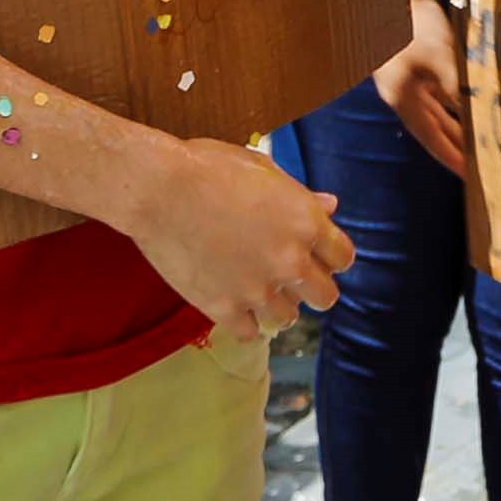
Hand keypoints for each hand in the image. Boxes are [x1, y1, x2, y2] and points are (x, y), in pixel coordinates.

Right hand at [126, 136, 353, 339]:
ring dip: (277, 305)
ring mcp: (257, 289)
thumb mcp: (261, 170)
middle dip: (312, 287)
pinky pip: (251, 333)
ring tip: (257, 289)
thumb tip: (329, 207)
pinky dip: (244, 322)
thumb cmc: (207, 167)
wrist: (157, 189)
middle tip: (290, 277)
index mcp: (304, 222)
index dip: (329, 256)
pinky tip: (233, 303)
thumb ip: (300, 195)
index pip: (343, 258)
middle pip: (326, 297)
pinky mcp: (224, 308)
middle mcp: (289, 260)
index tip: (316, 255)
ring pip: (288, 318)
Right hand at [374, 0, 468, 174]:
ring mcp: (405, 80)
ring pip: (435, 113)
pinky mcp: (412, 66)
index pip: (430, 138)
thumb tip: (479, 117)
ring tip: (479, 145)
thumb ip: (459, 91)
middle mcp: (401, 94)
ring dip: (456, 128)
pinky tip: (469, 111)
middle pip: (432, 129)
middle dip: (456, 147)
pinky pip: (435, 95)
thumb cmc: (415, 24)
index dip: (451, 158)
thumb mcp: (441, 60)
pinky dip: (452, 106)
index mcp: (402, 98)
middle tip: (479, 167)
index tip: (470, 178)